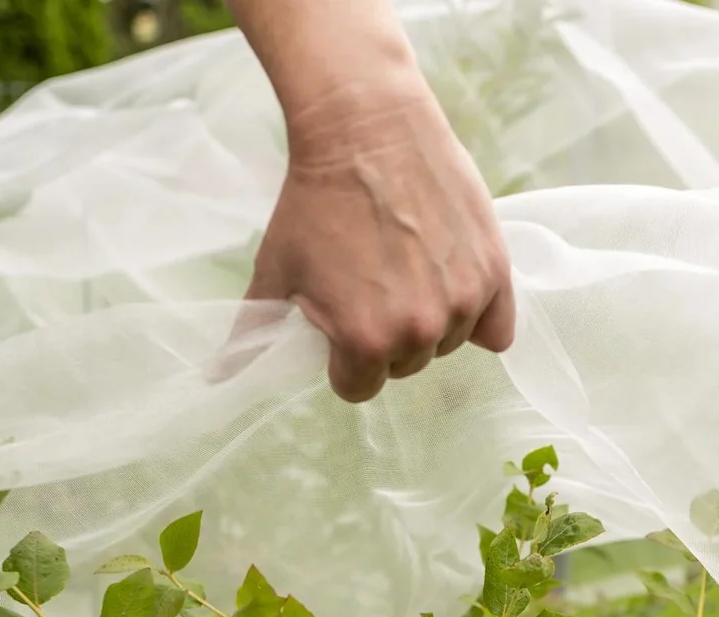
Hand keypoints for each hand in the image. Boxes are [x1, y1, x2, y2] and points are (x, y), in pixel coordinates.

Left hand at [246, 73, 516, 402]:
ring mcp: (462, 300)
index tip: (341, 316)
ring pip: (448, 344)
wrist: (366, 127)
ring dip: (431, 321)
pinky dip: (480, 316)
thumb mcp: (276, 270)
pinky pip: (498, 329)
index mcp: (365, 341)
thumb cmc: (315, 198)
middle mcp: (419, 329)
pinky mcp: (493, 271)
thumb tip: (220, 376)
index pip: (359, 387)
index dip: (344, 355)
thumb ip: (255, 332)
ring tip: (408, 267)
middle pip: (406, 365)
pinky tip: (452, 283)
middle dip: (387, 336)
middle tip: (373, 282)